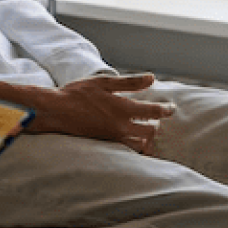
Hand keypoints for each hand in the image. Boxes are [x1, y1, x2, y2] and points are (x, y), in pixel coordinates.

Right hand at [26, 73, 175, 154]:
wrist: (56, 111)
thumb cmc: (77, 93)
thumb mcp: (104, 82)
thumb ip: (130, 83)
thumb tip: (152, 78)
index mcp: (123, 108)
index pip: (154, 112)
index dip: (166, 110)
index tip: (171, 108)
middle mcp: (121, 126)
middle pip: (151, 131)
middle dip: (156, 125)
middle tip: (156, 119)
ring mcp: (113, 137)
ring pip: (140, 144)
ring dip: (146, 138)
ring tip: (146, 131)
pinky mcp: (105, 144)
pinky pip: (127, 149)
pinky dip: (134, 145)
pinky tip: (132, 140)